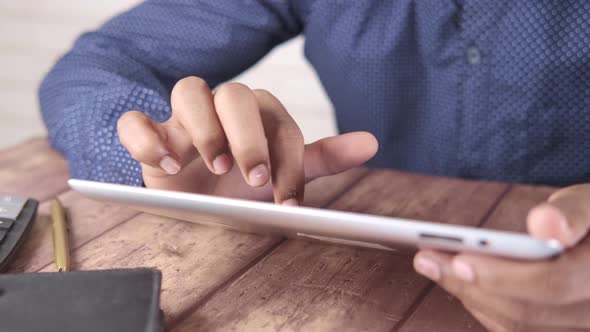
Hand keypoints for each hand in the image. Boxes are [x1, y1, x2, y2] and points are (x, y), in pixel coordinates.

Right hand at [117, 76, 377, 203]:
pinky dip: (147, 139)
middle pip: (235, 95)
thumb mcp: (281, 173)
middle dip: (247, 137)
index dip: (286, 158)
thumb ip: (322, 157)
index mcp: (258, 114)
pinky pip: (137, 120)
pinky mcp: (150, 132)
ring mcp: (183, 117)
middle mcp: (222, 107)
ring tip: (214, 166)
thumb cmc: (241, 183)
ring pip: (189, 91)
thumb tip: (371, 142)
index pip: (277, 122)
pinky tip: (166, 165)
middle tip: (254, 178)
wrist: (192, 197)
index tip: (287, 200)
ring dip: (204, 129)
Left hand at [413, 184, 589, 330]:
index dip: (502, 276)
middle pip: (525, 312)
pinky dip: (483, 308)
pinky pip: (516, 330)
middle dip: (469, 285)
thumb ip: (572, 212)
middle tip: (426, 258)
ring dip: (469, 296)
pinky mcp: (557, 329)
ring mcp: (576, 326)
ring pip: (516, 326)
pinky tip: (459, 283)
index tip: (459, 260)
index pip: (553, 283)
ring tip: (433, 265)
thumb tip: (545, 224)